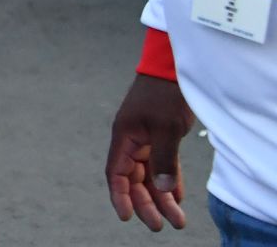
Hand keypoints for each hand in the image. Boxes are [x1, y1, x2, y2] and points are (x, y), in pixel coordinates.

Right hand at [106, 73, 193, 230]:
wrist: (172, 69)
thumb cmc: (164, 94)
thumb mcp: (166, 127)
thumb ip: (164, 159)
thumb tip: (164, 190)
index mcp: (124, 137)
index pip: (117, 173)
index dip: (120, 196)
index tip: (126, 217)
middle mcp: (132, 141)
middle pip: (134, 180)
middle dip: (146, 203)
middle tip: (159, 226)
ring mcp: (146, 139)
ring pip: (150, 176)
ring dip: (161, 197)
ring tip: (176, 219)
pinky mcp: (161, 137)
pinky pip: (162, 166)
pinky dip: (169, 182)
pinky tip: (177, 197)